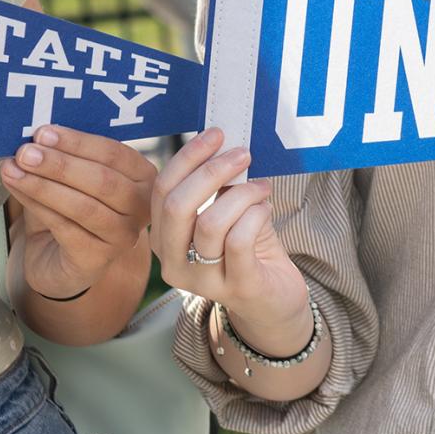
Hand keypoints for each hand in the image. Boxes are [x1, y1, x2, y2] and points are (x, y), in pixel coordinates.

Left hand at [1, 125, 154, 299]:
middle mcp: (141, 207)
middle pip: (102, 180)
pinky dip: (36, 205)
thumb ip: (65, 155)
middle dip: (59, 164)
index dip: (77, 142)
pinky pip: (64, 227)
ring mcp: (122, 235)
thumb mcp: (74, 178)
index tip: (42, 132)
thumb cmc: (71, 211)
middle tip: (24, 152)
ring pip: (82, 206)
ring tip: (12, 169)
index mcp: (142, 176)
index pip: (114, 153)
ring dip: (43, 185)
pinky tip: (17, 189)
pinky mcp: (97, 258)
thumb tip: (34, 134)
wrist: (63, 261)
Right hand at [150, 129, 311, 353]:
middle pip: (177, 206)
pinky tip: (265, 209)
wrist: (273, 300)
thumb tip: (223, 142)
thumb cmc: (247, 249)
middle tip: (242, 153)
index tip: (216, 134)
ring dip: (242, 194)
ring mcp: (202, 280)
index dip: (188, 157)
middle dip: (212, 171)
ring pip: (211, 222)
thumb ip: (218, 185)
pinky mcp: (236, 287)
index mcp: (163, 238)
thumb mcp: (226, 212)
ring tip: (261, 187)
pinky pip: (239, 241)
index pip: (161, 190)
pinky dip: (255, 215)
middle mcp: (173, 262)